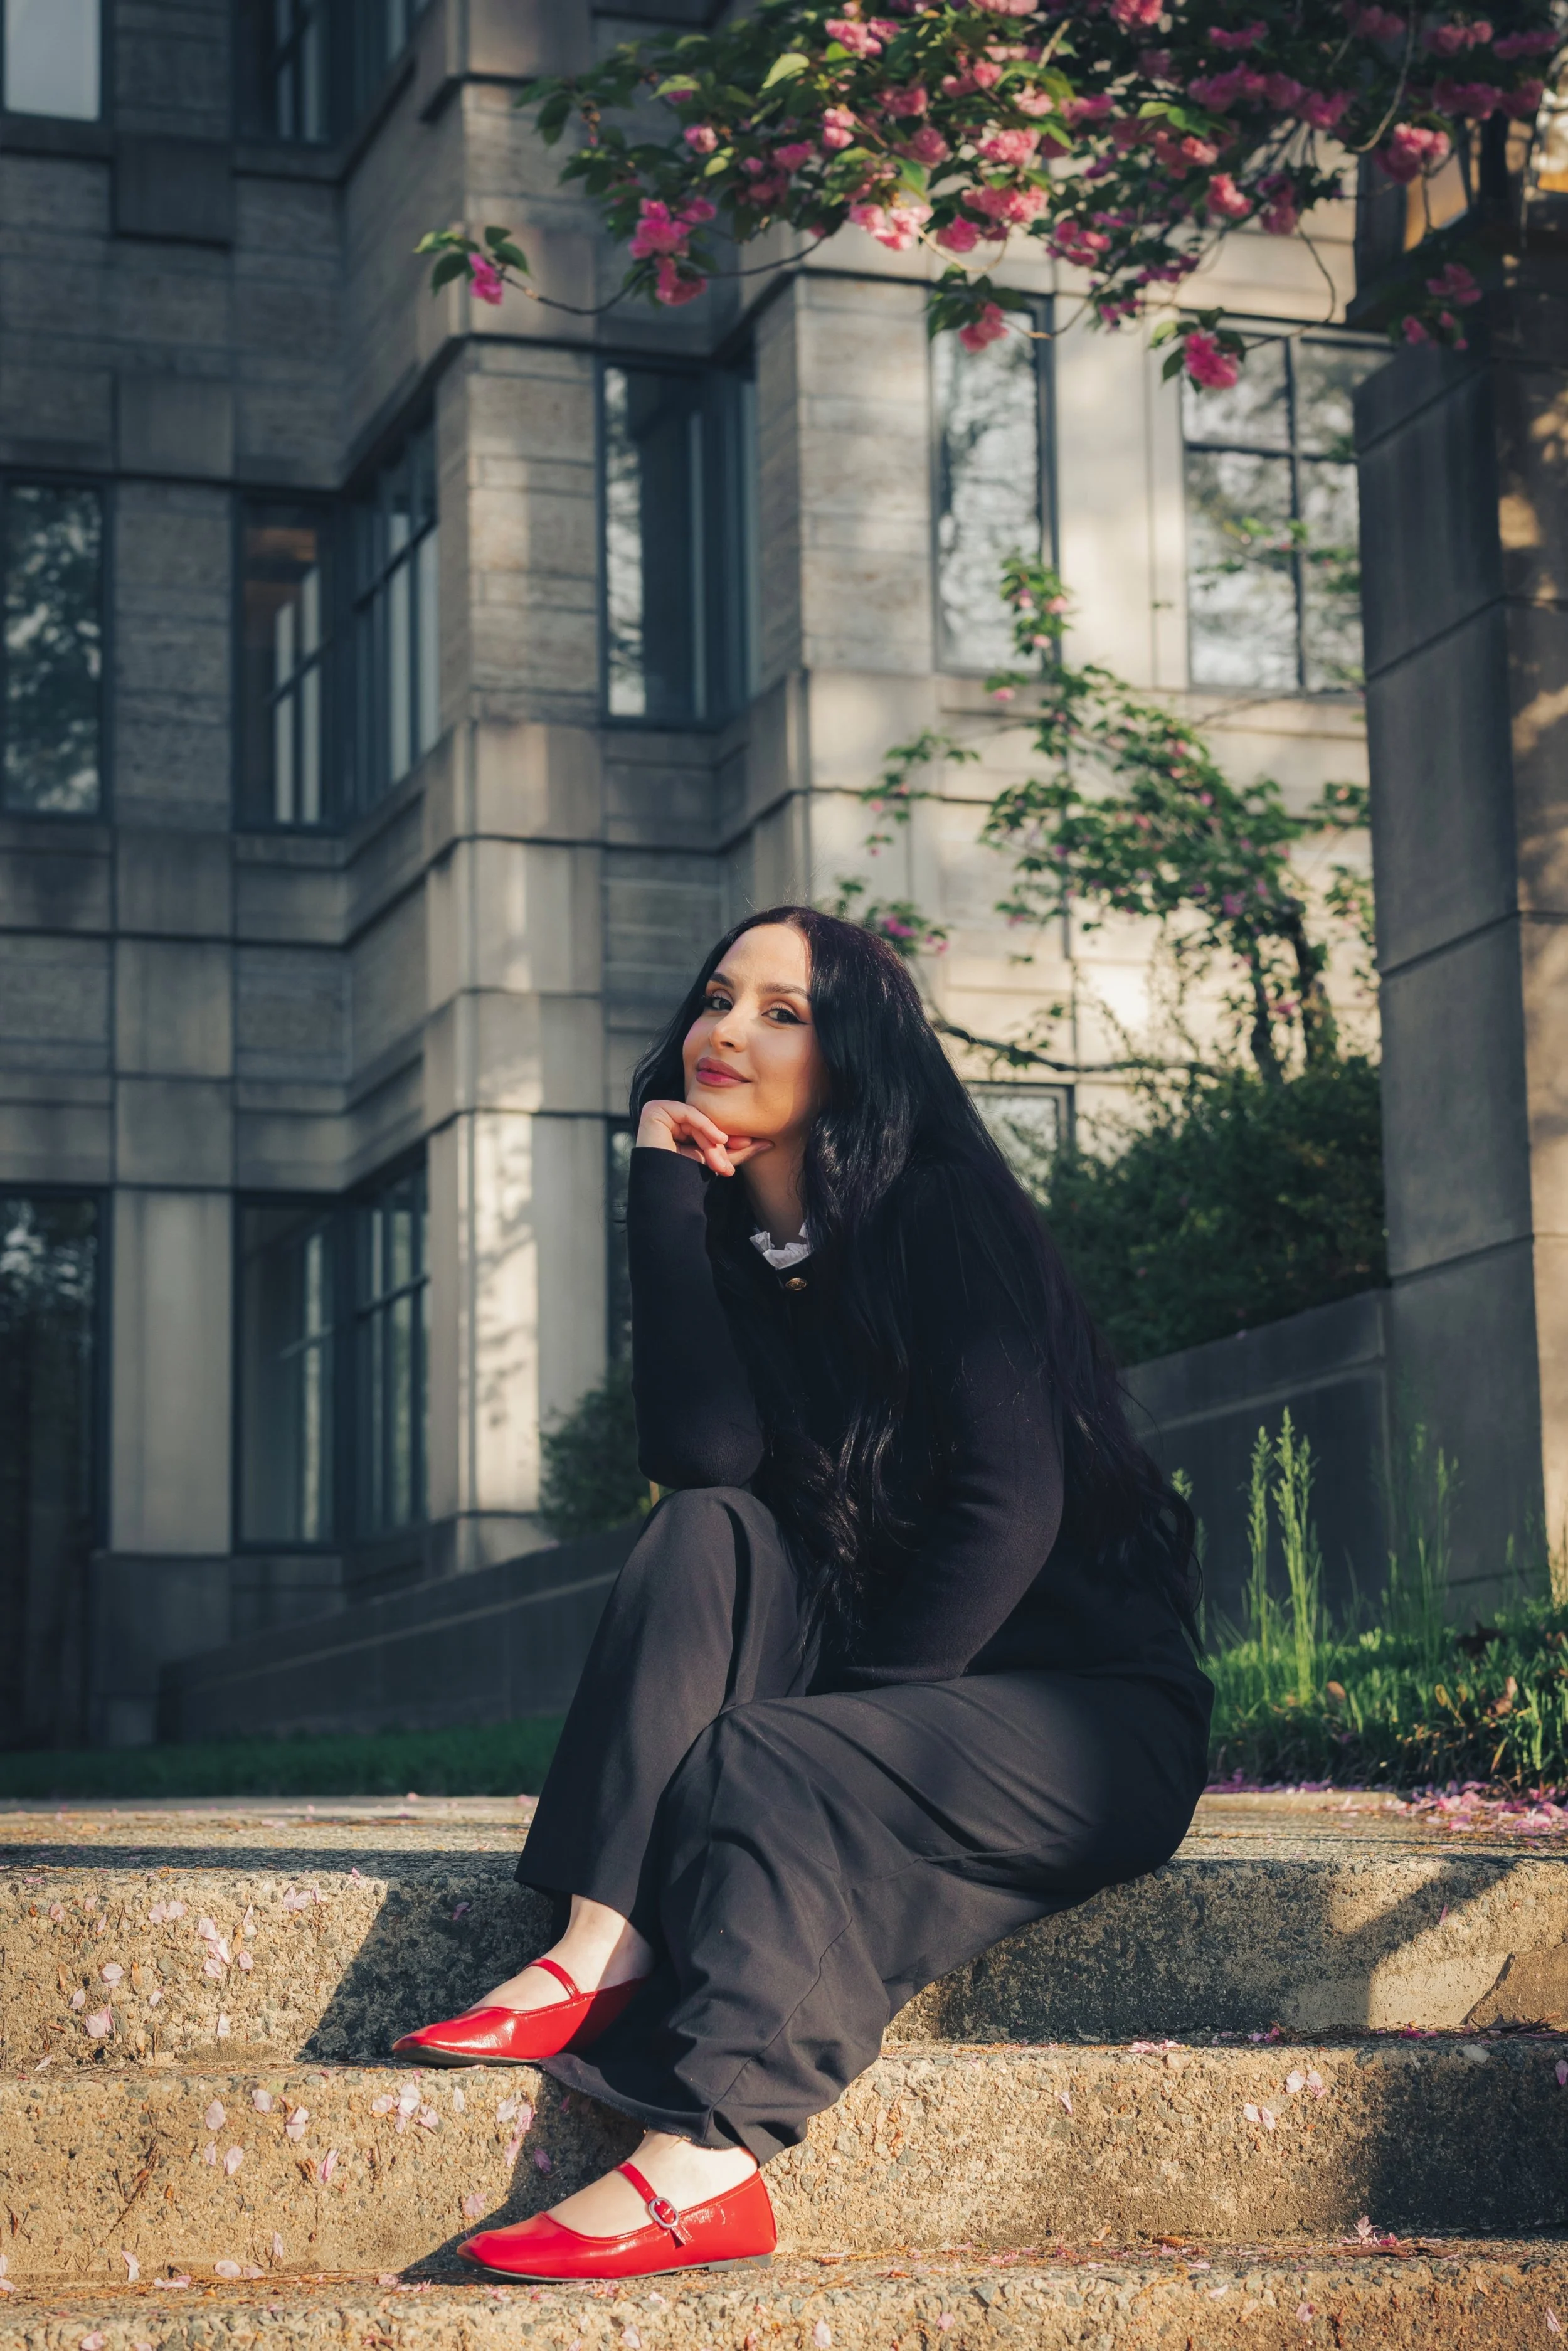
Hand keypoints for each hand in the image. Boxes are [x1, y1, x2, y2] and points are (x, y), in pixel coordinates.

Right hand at [635, 1100, 773, 1177]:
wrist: (662, 1195)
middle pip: (704, 1123)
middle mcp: (670, 1120)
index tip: (750, 1145)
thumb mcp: (718, 1162)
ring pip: (698, 1119)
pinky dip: (705, 1125)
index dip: (729, 1137)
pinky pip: (687, 1112)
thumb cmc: (686, 1181)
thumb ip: (740, 1152)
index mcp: (681, 1130)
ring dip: (713, 1142)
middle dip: (722, 1144)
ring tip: (720, 1164)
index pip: (709, 1126)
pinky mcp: (654, 1111)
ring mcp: (660, 1114)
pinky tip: (718, 1139)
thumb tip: (770, 1143)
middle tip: (730, 1166)